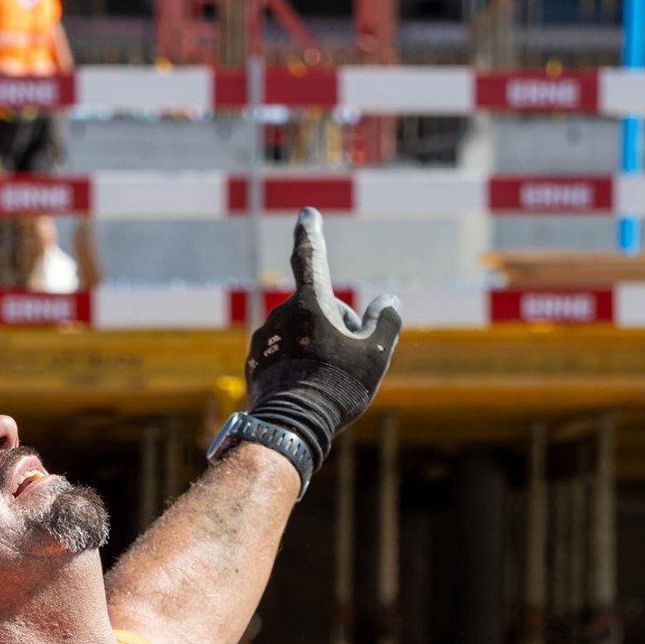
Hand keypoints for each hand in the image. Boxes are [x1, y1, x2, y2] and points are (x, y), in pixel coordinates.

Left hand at [241, 208, 400, 477]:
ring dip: (314, 348)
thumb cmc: (337, 387)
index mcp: (309, 302)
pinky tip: (305, 390)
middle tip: (346, 363)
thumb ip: (387, 320)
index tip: (307, 214)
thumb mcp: (376, 353)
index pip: (310, 256)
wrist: (292, 428)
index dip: (311, 233)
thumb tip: (389, 300)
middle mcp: (281, 313)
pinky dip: (295, 366)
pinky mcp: (255, 362)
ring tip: (324, 382)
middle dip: (333, 328)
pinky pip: (283, 355)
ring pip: (299, 335)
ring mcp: (264, 338)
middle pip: (316, 312)